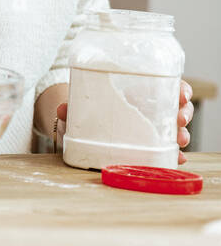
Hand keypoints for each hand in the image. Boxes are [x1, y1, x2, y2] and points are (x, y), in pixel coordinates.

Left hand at [56, 79, 193, 164]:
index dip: (180, 89)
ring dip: (181, 134)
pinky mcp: (149, 144)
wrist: (81, 123)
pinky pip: (166, 149)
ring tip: (179, 141)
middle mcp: (151, 107)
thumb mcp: (81, 103)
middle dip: (184, 113)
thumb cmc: (88, 107)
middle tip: (179, 120)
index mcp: (140, 91)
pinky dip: (173, 154)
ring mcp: (153, 126)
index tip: (181, 95)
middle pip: (178, 107)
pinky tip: (176, 159)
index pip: (169, 86)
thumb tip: (62, 110)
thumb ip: (72, 107)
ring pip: (175, 128)